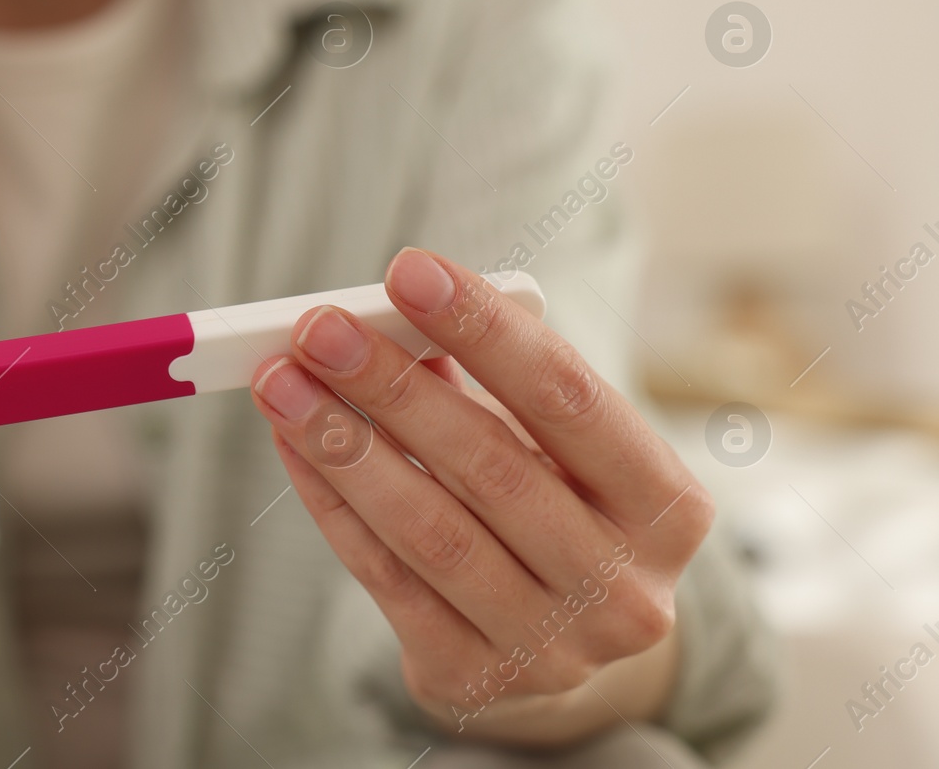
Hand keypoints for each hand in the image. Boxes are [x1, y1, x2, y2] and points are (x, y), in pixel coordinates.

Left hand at [249, 249, 712, 745]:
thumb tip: (387, 318)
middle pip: (491, 465)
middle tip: (319, 326)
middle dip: (392, 386)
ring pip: (428, 529)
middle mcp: (623, 587)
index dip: (485, 330)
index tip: (407, 270)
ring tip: (282, 381)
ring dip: (343, 444)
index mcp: (668, 506)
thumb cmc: (557, 511)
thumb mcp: (555, 449)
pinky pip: (385, 576)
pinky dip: (330, 502)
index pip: (570, 398)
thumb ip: (489, 385)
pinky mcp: (474, 679)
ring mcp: (551, 646)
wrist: (565, 652)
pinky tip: (292, 444)